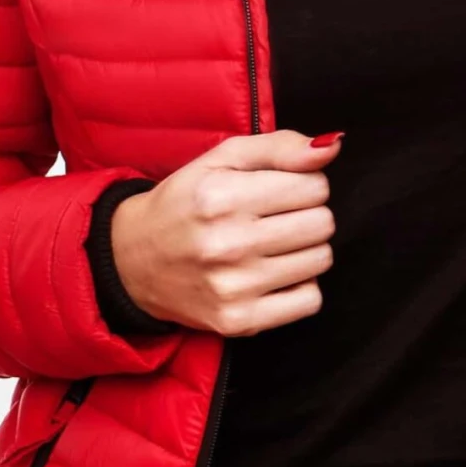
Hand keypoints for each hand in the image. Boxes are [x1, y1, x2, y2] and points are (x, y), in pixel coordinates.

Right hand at [108, 129, 341, 335]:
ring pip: (320, 260)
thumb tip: (332, 145)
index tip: (279, 191)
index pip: (315, 186)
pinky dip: (300, 286)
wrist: (133, 261)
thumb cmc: (184, 203)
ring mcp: (233, 287)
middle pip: (322, 223)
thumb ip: (279, 147)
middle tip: (277, 218)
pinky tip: (273, 275)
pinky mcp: (239, 321)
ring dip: (305, 250)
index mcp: (221, 195)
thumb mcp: (221, 159)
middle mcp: (227, 242)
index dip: (304, 184)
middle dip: (308, 215)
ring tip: (273, 245)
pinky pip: (309, 301)